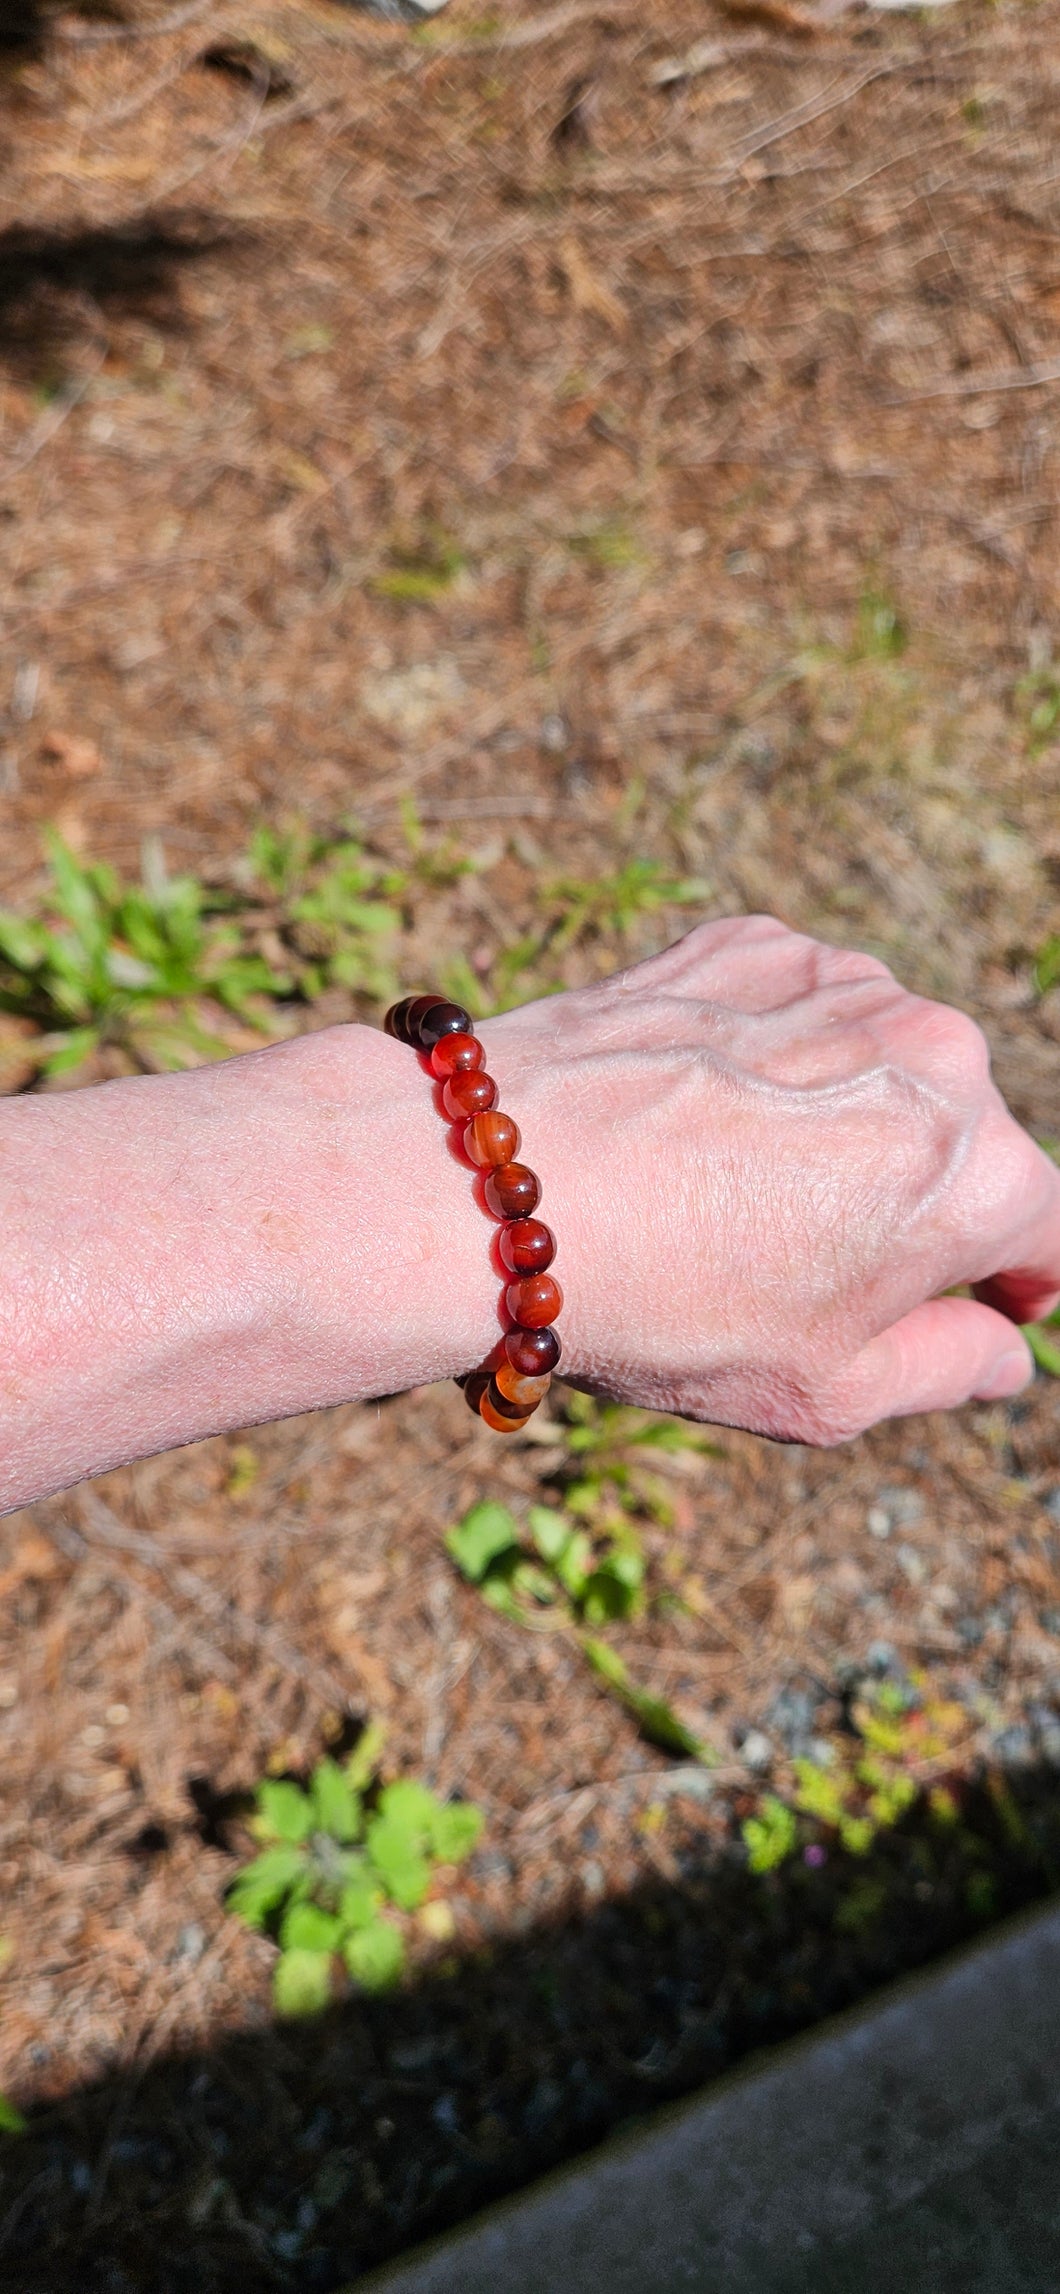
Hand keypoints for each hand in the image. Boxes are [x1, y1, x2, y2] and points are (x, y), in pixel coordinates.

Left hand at [481, 916, 1059, 1441]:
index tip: (986, 1305)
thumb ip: (945, 1370)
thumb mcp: (824, 1392)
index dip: (1025, 1280)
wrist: (491, 1186)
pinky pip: (796, 1005)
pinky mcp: (753, 945)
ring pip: (880, 1061)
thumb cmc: (666, 1308)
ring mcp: (844, 982)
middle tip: (816, 1262)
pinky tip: (698, 1113)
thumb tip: (1002, 1353)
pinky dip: (769, 1054)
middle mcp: (938, 1055)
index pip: (1049, 1231)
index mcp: (979, 1175)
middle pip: (963, 1138)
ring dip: (843, 1115)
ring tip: (735, 1186)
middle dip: (916, 1199)